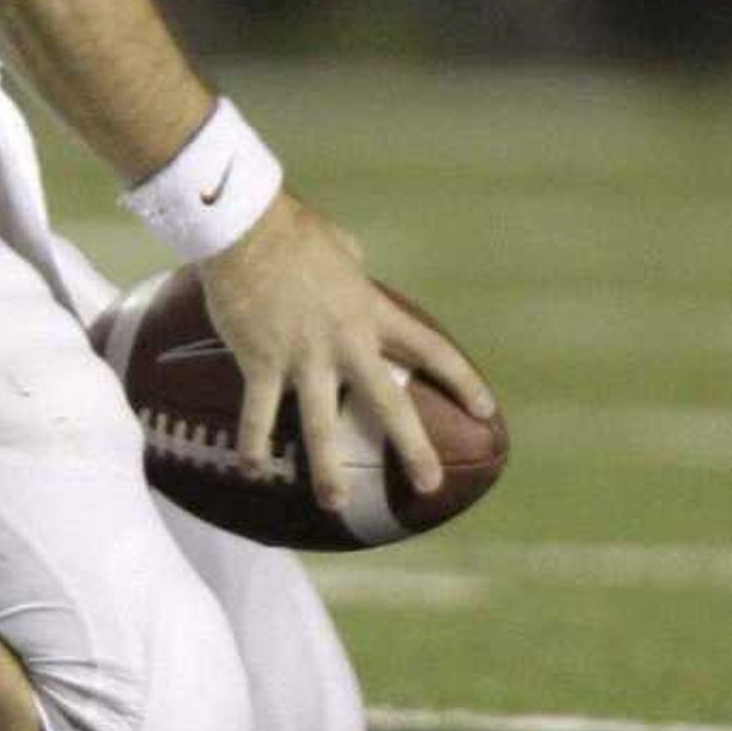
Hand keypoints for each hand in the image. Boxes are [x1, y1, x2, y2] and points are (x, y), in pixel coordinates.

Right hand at [199, 193, 496, 511]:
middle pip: (387, 403)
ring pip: (322, 424)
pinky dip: (254, 445)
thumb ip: (353, 264)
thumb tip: (354, 261)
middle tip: (430, 484)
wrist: (245, 228)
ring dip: (329, 469)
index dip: (462, 381)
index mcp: (370, 311)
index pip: (430, 349)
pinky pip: (258, 414)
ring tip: (336, 503)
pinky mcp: (262, 362)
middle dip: (412, 448)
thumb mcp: (339, 245)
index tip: (486, 411)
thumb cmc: (291, 230)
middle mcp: (345, 341)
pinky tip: (253, 470)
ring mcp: (303, 357)